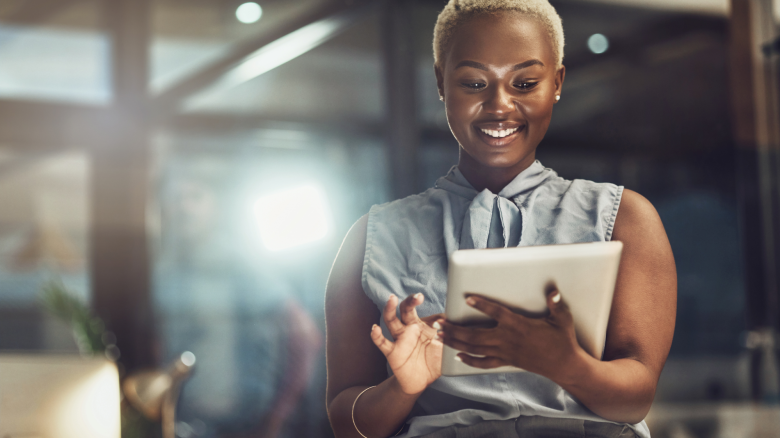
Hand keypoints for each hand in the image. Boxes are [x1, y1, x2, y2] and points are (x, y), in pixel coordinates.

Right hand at [370, 294, 442, 394]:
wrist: (420, 381)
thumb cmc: (433, 362)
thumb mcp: (445, 349)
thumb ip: (451, 337)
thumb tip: (458, 324)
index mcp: (423, 326)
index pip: (429, 315)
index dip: (437, 317)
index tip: (446, 319)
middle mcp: (409, 329)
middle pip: (406, 310)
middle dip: (410, 301)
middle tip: (418, 296)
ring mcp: (400, 339)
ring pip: (391, 320)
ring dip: (390, 309)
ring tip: (392, 298)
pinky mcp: (392, 352)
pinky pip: (382, 342)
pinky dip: (377, 335)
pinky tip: (375, 329)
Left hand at [439, 285, 581, 380]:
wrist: (564, 365)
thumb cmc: (563, 340)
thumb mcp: (563, 319)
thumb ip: (556, 304)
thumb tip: (553, 291)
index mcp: (519, 325)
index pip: (496, 313)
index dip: (482, 305)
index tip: (467, 298)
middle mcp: (507, 339)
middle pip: (475, 334)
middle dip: (454, 329)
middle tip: (438, 322)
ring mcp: (505, 352)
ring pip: (474, 348)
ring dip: (455, 342)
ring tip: (440, 336)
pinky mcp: (506, 361)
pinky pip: (484, 363)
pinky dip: (469, 360)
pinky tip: (457, 356)